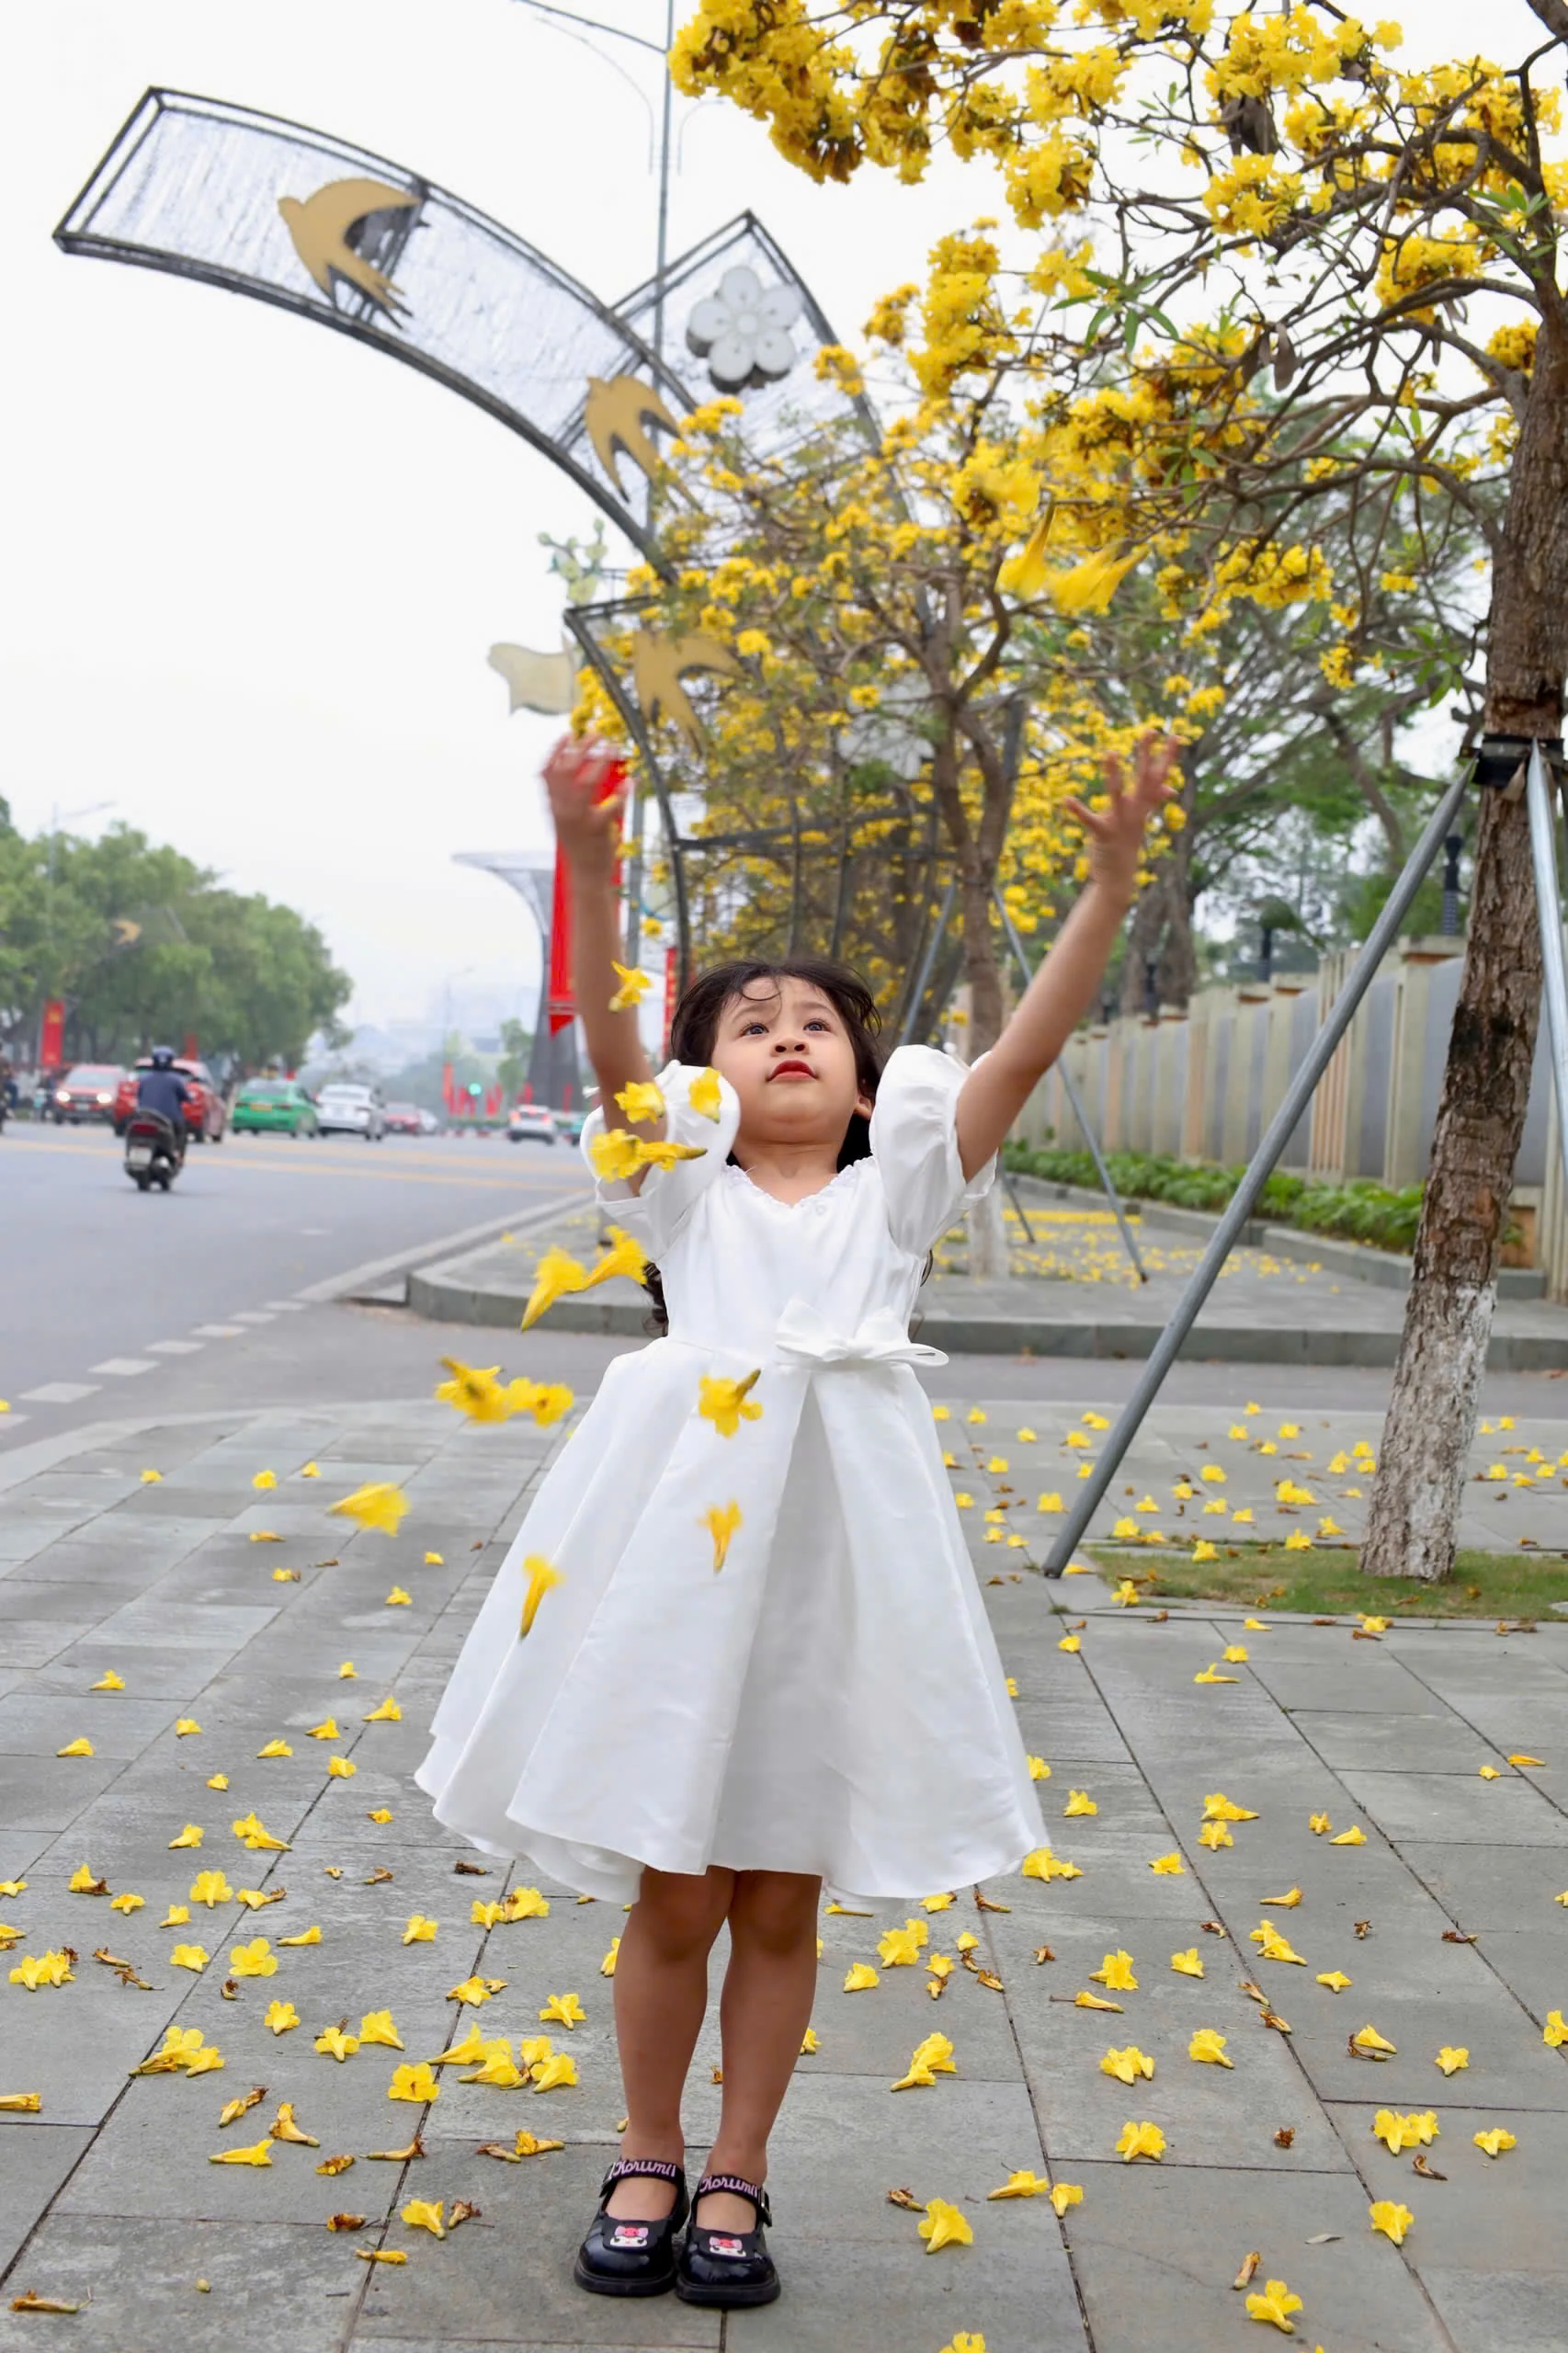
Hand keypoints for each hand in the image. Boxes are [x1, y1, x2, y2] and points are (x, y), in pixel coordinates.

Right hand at [542, 735, 625, 880]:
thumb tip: (583, 770)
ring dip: (600, 761)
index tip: (567, 735)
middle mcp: (561, 810)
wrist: (586, 874)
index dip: (555, 751)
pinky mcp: (596, 828)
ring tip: (612, 747)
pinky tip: (630, 782)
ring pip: (585, 782)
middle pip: (566, 770)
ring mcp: (578, 819)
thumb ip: (570, 798)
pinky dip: (621, 792)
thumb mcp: (567, 820)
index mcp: (553, 806)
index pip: (547, 772)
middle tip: (596, 734)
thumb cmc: (580, 845)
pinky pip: (610, 805)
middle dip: (580, 748)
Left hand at [1063, 732, 1180, 900]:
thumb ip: (1153, 801)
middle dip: (1146, 754)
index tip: (1174, 736)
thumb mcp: (1141, 819)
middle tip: (1150, 730)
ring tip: (1110, 752)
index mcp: (1143, 806)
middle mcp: (1136, 812)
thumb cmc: (1126, 843)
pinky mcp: (1104, 834)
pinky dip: (1078, 811)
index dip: (1167, 758)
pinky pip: (1091, 820)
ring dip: (1114, 774)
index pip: (1159, 777)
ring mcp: (1121, 823)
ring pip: (1118, 794)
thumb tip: (1171, 789)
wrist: (1119, 877)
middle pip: (1144, 779)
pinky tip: (1067, 800)